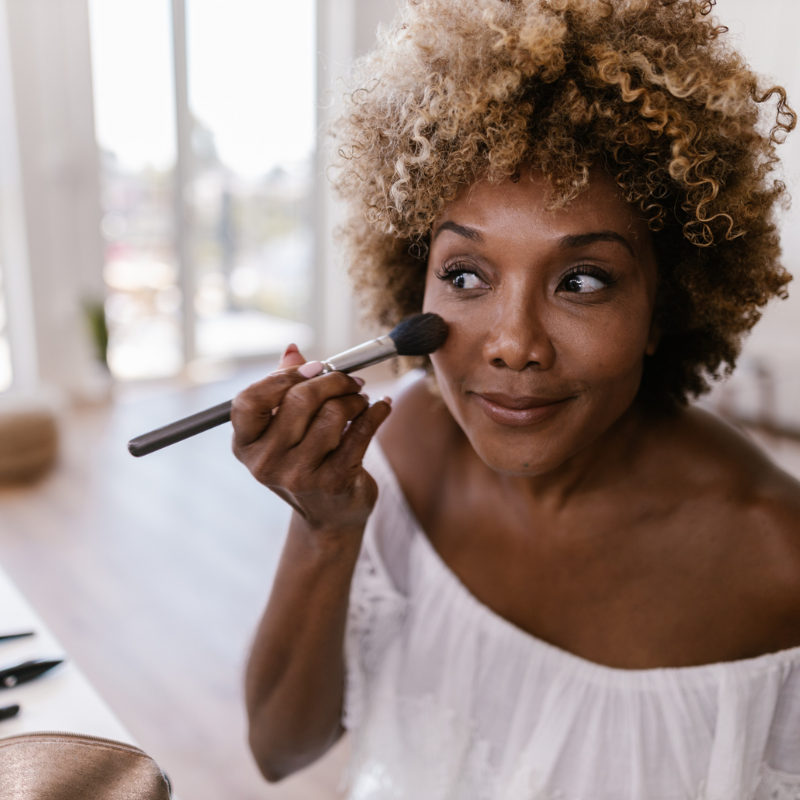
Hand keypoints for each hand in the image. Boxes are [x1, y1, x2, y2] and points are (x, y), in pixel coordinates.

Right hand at [231, 344, 391, 535]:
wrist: (330, 515)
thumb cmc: (305, 462)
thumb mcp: (285, 431)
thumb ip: (284, 389)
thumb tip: (293, 349)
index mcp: (245, 445)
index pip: (249, 400)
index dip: (283, 377)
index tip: (314, 369)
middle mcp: (265, 463)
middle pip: (299, 399)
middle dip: (332, 381)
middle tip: (351, 380)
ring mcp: (299, 475)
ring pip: (334, 414)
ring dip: (356, 399)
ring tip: (362, 400)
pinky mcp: (334, 482)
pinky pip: (361, 432)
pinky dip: (377, 412)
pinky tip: (382, 406)